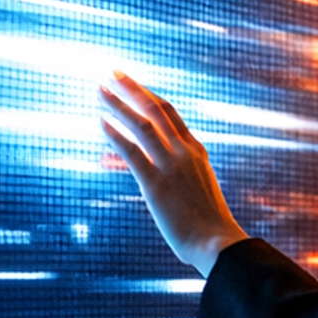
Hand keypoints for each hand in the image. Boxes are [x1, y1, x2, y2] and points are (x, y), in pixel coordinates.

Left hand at [98, 71, 246, 277]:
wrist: (218, 245)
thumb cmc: (208, 226)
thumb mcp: (198, 191)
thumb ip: (180, 176)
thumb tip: (157, 177)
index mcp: (196, 151)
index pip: (170, 114)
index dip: (149, 96)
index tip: (133, 86)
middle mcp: (184, 152)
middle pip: (155, 109)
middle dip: (132, 88)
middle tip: (112, 72)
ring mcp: (171, 166)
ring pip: (142, 124)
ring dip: (118, 104)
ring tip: (99, 90)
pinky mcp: (156, 184)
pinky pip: (131, 152)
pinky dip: (114, 134)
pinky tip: (100, 122)